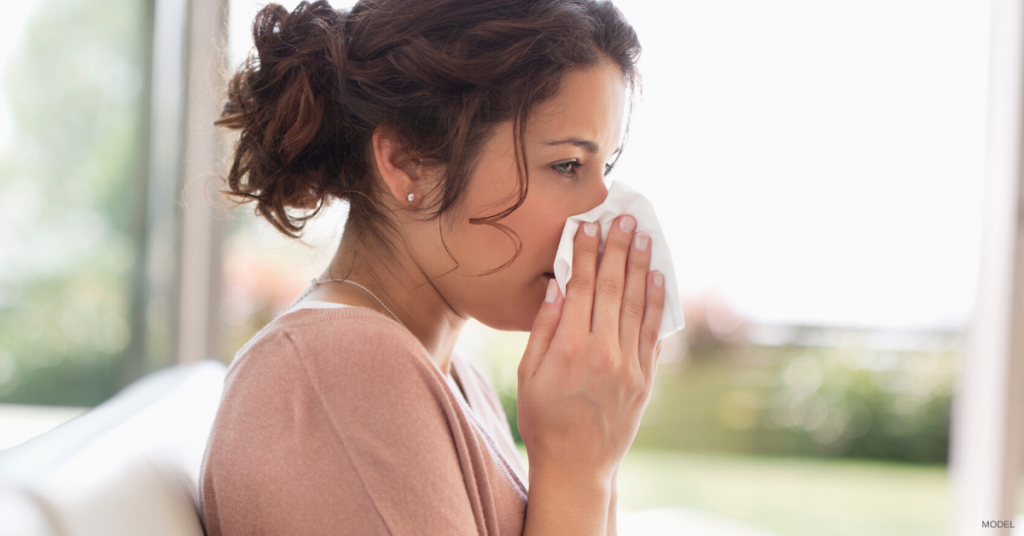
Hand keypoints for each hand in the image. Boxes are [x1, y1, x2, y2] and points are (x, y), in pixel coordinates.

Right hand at [517, 215, 665, 484]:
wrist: (577, 467)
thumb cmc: (543, 420)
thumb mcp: (527, 375)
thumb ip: (543, 329)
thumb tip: (557, 287)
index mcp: (569, 348)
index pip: (581, 286)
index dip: (585, 252)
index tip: (589, 225)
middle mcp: (603, 352)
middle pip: (614, 288)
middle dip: (619, 249)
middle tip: (625, 219)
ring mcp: (629, 366)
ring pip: (639, 305)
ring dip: (642, 268)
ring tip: (645, 238)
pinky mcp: (646, 379)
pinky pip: (654, 333)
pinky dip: (657, 304)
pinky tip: (657, 280)